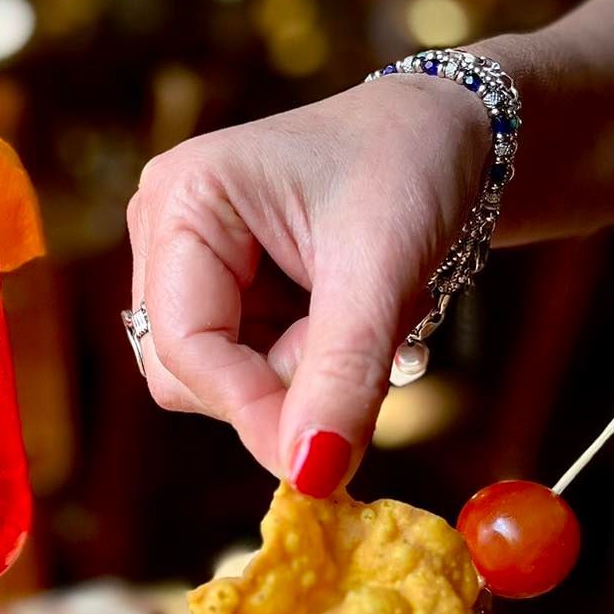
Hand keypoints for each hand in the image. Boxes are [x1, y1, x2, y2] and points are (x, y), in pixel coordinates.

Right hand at [127, 76, 492, 493]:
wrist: (451, 134)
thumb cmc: (415, 168)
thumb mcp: (384, 273)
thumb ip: (342, 379)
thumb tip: (308, 478)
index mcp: (183, 199)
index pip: (184, 344)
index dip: (246, 407)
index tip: (318, 459)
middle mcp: (162, 230)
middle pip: (185, 371)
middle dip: (272, 383)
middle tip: (356, 339)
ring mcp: (179, 264)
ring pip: (211, 382)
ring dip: (287, 378)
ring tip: (349, 319)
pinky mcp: (211, 293)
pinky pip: (237, 371)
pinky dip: (292, 368)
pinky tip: (330, 322)